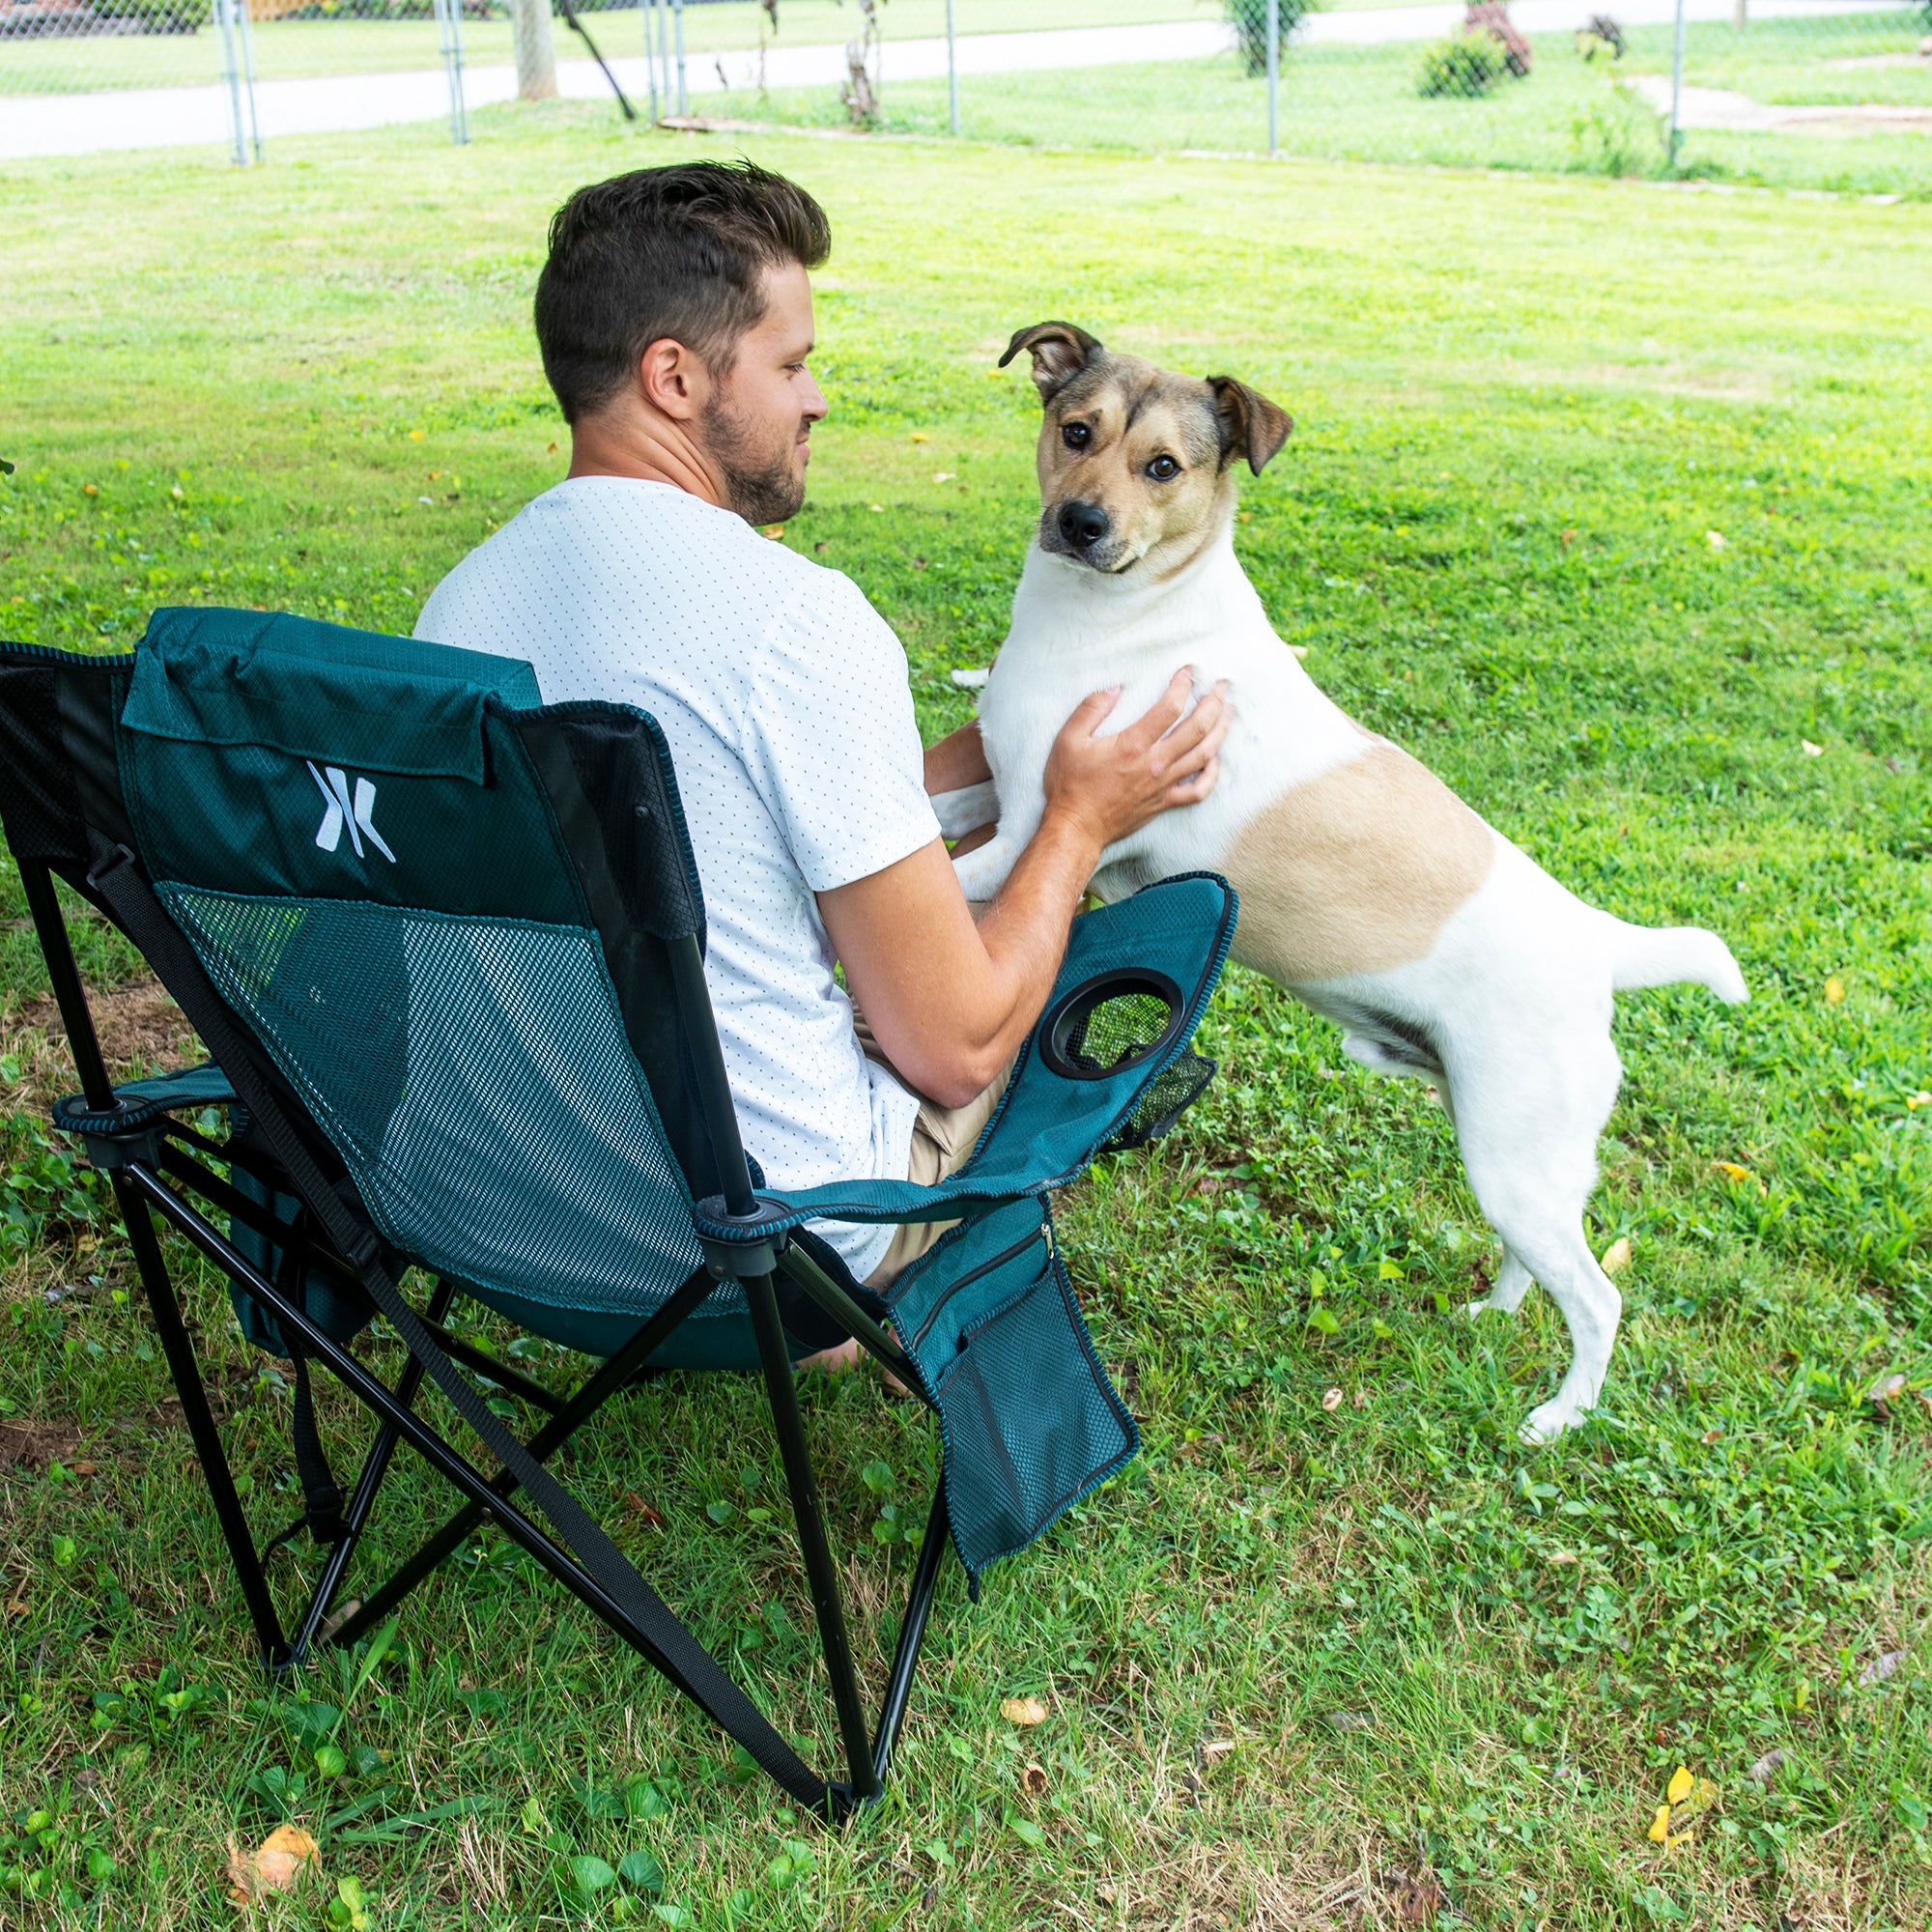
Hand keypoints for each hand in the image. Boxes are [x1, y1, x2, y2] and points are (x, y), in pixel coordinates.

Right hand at [1040, 668, 1231, 851]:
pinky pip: (1198, 790)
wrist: (1076, 827)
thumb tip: (1113, 688)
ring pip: (1204, 754)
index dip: (1182, 685)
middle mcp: (1154, 763)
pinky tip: (1216, 759)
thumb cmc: (1070, 785)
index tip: (1188, 672)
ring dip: (1221, 730)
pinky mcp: (1164, 802)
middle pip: (1197, 728)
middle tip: (1221, 686)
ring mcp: (1163, 784)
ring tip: (1230, 712)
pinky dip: (1213, 774)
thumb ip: (1090, 709)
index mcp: (1133, 745)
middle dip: (1213, 702)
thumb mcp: (1068, 740)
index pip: (1169, 707)